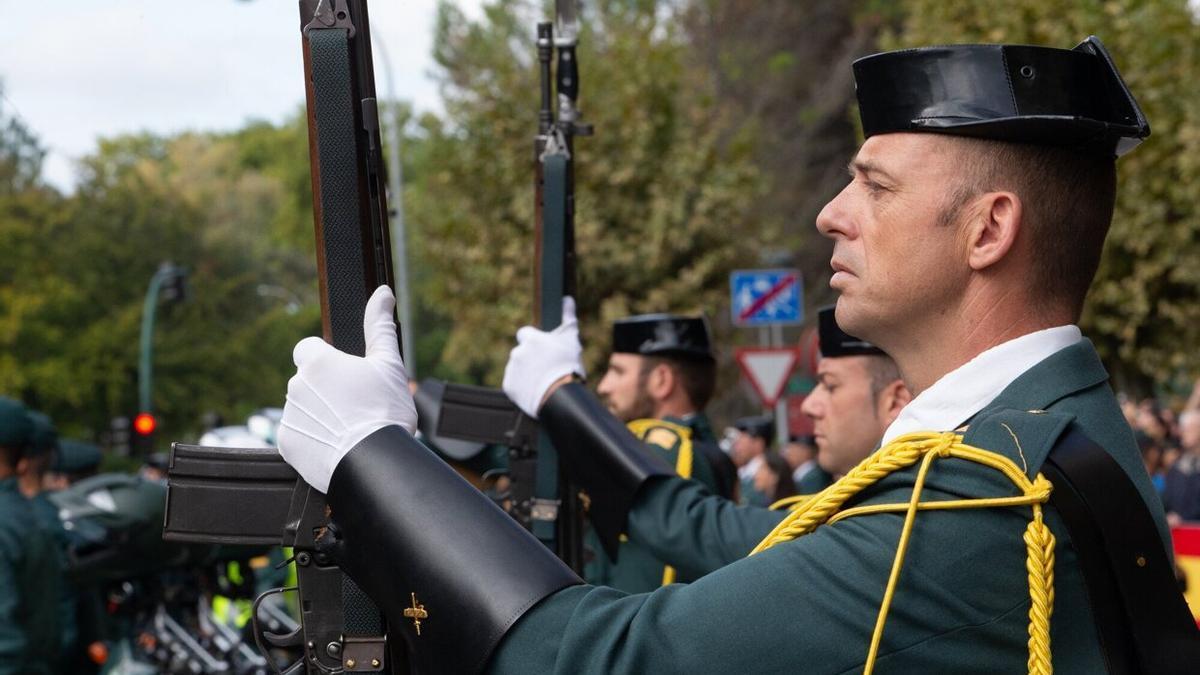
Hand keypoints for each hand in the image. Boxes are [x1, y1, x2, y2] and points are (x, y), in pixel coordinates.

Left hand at [277, 286, 417, 492]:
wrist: (374, 462)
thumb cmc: (384, 410)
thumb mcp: (389, 364)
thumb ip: (380, 326)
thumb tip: (382, 292)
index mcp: (318, 361)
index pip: (308, 349)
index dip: (326, 361)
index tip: (345, 377)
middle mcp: (296, 384)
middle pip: (307, 381)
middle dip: (324, 391)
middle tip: (354, 407)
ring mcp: (288, 415)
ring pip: (302, 408)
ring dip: (318, 415)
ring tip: (348, 430)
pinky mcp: (286, 443)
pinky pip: (296, 435)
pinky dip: (312, 439)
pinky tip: (335, 445)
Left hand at [502, 296, 585, 417]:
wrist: (561, 396)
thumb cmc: (568, 366)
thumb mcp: (572, 339)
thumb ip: (568, 317)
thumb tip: (567, 299)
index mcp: (530, 338)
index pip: (525, 334)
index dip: (535, 342)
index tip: (544, 350)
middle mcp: (517, 352)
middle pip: (522, 353)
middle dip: (530, 359)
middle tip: (546, 369)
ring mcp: (511, 370)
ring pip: (517, 368)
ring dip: (526, 373)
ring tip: (543, 382)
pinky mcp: (509, 387)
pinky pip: (514, 384)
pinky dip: (522, 387)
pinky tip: (536, 390)